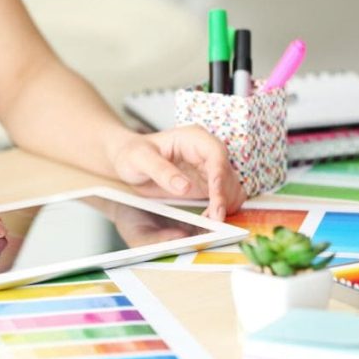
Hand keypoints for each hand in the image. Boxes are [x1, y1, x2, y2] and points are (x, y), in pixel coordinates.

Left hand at [106, 126, 245, 219]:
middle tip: (216, 217)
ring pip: (230, 186)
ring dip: (225, 204)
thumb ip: (162, 171)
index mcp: (193, 138)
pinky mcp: (207, 185)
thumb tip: (185, 186)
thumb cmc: (133, 153)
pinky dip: (221, 207)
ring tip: (211, 221)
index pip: (216, 154)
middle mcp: (206, 152)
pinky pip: (223, 196)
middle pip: (227, 173)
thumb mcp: (140, 159)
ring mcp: (209, 169)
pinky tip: (209, 218)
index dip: (220, 174)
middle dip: (224, 195)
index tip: (216, 195)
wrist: (128, 161)